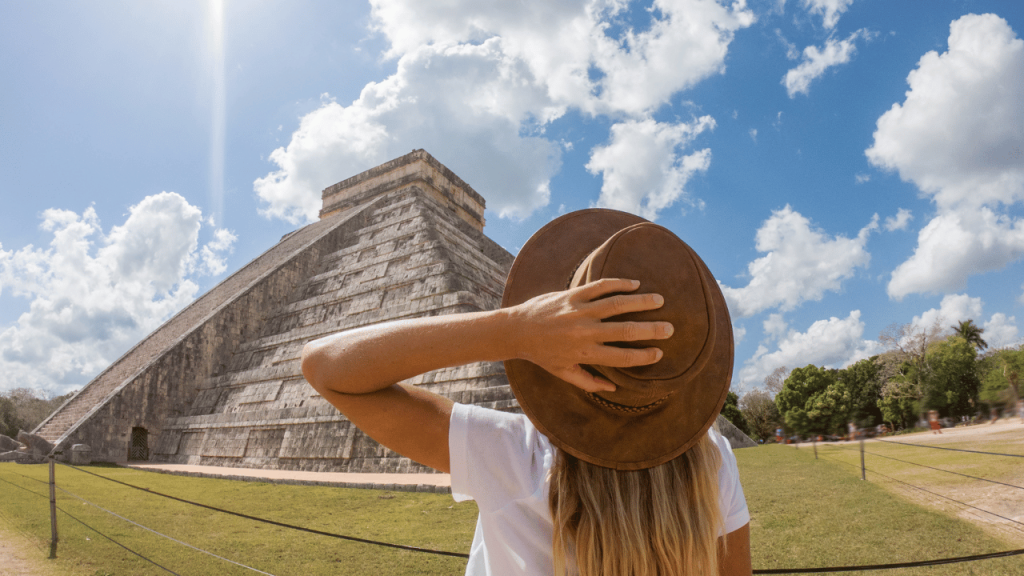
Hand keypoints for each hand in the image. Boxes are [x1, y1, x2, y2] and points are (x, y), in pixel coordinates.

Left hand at [505, 278, 672, 393]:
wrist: (517, 330)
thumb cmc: (542, 354)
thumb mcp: (563, 373)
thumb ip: (589, 382)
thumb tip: (613, 389)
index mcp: (585, 353)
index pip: (622, 357)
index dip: (644, 356)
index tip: (659, 352)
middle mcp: (585, 332)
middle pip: (626, 330)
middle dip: (652, 329)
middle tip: (670, 328)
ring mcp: (579, 311)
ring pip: (617, 304)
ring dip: (641, 302)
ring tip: (659, 300)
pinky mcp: (572, 295)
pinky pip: (600, 286)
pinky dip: (619, 283)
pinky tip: (634, 284)